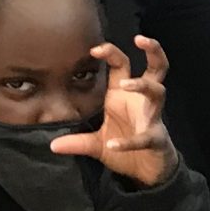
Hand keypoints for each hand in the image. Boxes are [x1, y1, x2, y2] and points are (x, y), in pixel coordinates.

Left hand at [49, 36, 177, 187]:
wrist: (147, 172)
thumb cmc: (127, 149)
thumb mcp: (97, 143)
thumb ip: (77, 141)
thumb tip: (52, 145)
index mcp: (124, 97)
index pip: (123, 66)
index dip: (112, 53)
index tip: (95, 48)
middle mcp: (141, 102)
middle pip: (157, 68)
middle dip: (153, 51)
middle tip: (140, 39)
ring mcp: (152, 118)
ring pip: (157, 92)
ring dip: (142, 84)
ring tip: (126, 84)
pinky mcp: (156, 139)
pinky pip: (145, 136)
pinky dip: (128, 141)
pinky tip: (113, 144)